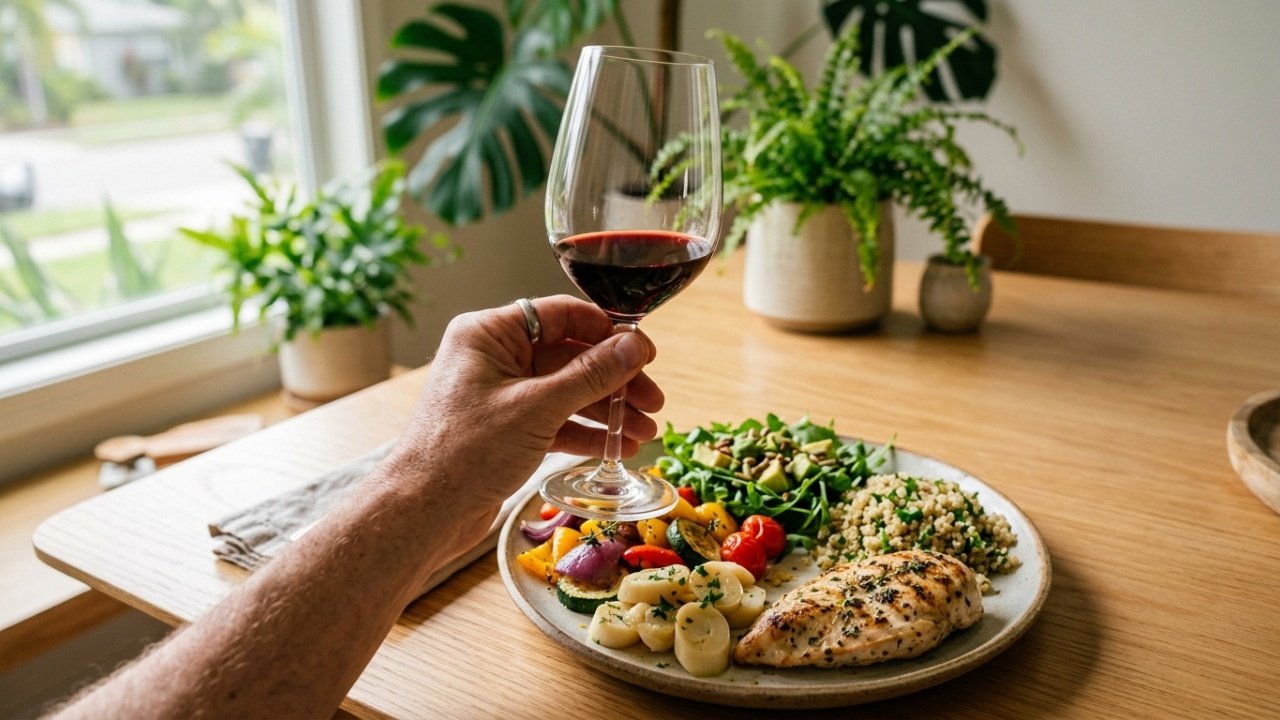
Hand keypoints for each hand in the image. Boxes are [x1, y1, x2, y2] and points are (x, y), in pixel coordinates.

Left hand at [384, 295, 663, 515]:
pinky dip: (584, 431)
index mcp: (488, 334)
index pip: (561, 315)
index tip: (646, 353)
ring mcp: (499, 394)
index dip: (608, 332)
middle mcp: (492, 357)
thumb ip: (590, 375)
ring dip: (605, 410)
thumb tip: (634, 346)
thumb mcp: (537, 408)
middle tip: (654, 401)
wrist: (422, 513)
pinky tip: (616, 447)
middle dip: (614, 380)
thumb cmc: (465, 453)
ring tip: (643, 432)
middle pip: (569, 355)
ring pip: (565, 391)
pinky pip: (554, 419)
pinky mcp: (504, 429)